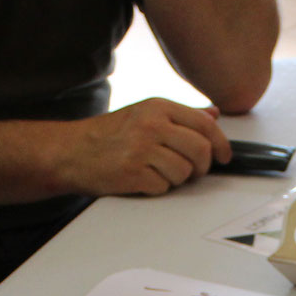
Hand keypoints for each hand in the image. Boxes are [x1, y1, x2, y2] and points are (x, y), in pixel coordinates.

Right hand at [57, 98, 232, 195]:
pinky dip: (157, 188)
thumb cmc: (109, 134)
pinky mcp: (133, 173)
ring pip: (184, 172)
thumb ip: (181, 115)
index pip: (205, 125)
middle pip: (200, 150)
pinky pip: (163, 187)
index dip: (221, 144)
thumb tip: (213, 114)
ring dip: (177, 179)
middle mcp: (152, 125)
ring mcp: (141, 149)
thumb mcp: (145, 113)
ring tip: (159, 172)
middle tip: (193, 171)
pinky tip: (143, 179)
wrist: (72, 151)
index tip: (224, 156)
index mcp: (158, 107)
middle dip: (202, 167)